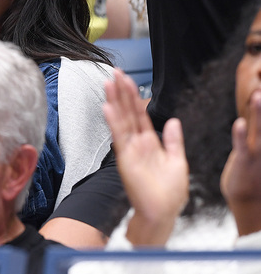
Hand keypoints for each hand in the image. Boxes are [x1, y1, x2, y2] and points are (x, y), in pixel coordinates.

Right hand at [103, 69, 188, 245]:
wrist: (163, 212)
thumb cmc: (169, 193)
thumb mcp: (178, 162)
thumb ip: (174, 141)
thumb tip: (174, 121)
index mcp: (150, 142)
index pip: (140, 113)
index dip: (134, 96)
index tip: (127, 80)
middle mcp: (137, 143)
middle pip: (127, 112)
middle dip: (121, 92)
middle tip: (115, 73)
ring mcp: (130, 149)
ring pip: (121, 120)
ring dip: (114, 101)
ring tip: (109, 83)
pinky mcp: (125, 158)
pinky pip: (119, 136)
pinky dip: (114, 122)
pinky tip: (108, 107)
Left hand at [221, 91, 260, 235]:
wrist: (251, 199)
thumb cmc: (256, 172)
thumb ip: (259, 129)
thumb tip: (259, 107)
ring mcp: (259, 153)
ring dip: (260, 113)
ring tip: (258, 95)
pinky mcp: (245, 161)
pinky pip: (243, 146)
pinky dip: (240, 135)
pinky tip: (239, 123)